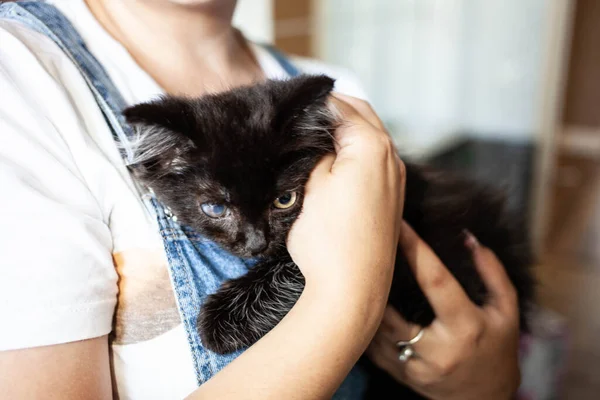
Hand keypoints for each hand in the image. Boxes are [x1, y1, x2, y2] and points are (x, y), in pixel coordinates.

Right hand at [287, 93, 404, 307]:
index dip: (311, 100)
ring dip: (344, 131)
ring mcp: (396, 179)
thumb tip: (314, 134)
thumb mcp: (310, 182)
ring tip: (310, 137)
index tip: (287, 102)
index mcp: (372, 144)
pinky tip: (332, 162)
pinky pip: (374, 161)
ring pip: (369, 138)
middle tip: (298, 115)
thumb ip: (315, 148)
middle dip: (331, 109)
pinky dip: (355, 152)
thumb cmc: (327, 238)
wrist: (351, 291)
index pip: (340, 103)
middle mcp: (392, 156)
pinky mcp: (392, 199)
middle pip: (361, 115)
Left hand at [366, 222, 520, 399]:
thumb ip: (493, 273)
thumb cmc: (498, 347)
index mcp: (465, 327)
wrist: (487, 398)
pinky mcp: (402, 376)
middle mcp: (438, 351)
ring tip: (356, 274)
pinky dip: (366, 326)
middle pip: (391, 310)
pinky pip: (373, 348)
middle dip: (375, 278)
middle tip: (365, 248)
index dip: (414, 248)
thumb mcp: (506, 311)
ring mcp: (416, 368)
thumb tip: (469, 238)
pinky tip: (362, 306)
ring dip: (367, 303)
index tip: (398, 223)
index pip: (435, 280)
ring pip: (376, 331)